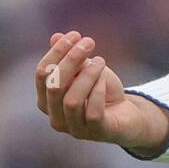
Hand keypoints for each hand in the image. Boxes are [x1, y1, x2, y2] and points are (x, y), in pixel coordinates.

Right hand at [34, 30, 166, 148]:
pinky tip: (105, 80)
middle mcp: (55, 117)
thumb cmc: (100, 89)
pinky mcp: (95, 133)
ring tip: (100, 60)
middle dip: (71, 60)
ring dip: (87, 75)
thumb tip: (56, 36)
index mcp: (46, 99)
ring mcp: (74, 128)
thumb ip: (70, 56)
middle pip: (54, 86)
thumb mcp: (86, 69)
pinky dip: (98, 92)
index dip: (57, 52)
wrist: (125, 114)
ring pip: (72, 101)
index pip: (42, 73)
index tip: (75, 34)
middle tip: (89, 42)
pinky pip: (93, 113)